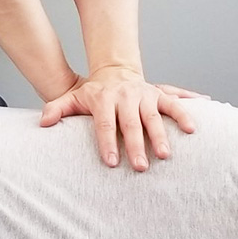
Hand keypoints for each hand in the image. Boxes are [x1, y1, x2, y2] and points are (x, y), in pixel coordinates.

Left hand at [39, 67, 207, 168]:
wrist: (115, 71)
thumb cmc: (93, 93)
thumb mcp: (72, 98)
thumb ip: (57, 109)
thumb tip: (43, 123)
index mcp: (105, 99)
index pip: (105, 124)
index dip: (108, 143)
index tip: (112, 163)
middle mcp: (127, 96)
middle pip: (132, 123)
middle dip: (138, 145)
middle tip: (142, 167)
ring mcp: (145, 94)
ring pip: (156, 115)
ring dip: (163, 135)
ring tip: (168, 154)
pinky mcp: (160, 93)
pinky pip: (175, 102)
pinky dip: (186, 112)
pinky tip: (194, 127)